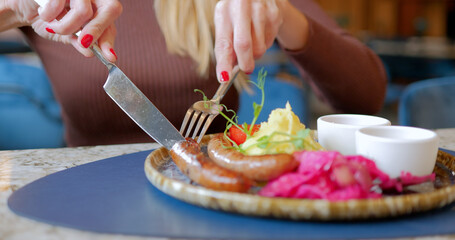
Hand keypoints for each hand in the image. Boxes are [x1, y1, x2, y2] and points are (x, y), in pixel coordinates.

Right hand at [7, 0, 121, 61]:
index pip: (113, 24)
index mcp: (99, 7)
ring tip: (53, 27)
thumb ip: (81, 43)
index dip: (110, 39)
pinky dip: (49, 15)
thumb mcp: (68, 35)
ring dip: (66, 27)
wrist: (26, 8)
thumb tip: (91, 52)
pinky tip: (44, 14)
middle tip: (82, 42)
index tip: (110, 57)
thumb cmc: (50, 20)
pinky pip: (58, 4)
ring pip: (84, 11)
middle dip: (96, 31)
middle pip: (111, 9)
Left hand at [213, 0, 308, 81]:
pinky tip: (261, 32)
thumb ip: (226, 46)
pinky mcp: (275, 14)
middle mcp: (241, 7)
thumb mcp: (226, 24)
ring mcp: (260, 9)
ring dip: (255, 54)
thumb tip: (227, 73)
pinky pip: (269, 42)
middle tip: (246, 69)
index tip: (223, 78)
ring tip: (252, 42)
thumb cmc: (237, 15)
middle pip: (244, 45)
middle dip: (245, 63)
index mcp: (224, 10)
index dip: (223, 63)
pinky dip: (264, 44)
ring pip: (259, 47)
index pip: (223, 42)